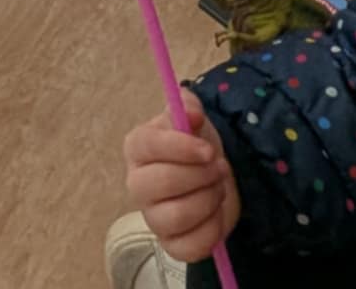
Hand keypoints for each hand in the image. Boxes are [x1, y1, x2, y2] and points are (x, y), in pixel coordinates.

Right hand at [124, 92, 239, 263]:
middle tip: (218, 168)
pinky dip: (211, 230)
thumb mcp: (193, 118)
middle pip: (163, 183)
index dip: (181, 148)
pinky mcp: (170, 245)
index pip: (149, 146)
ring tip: (217, 187)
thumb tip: (191, 115)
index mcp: (138, 147)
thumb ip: (189, 107)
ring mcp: (152, 217)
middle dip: (200, 176)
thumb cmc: (197, 144)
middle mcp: (137, 184)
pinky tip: (216, 213)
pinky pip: (189, 247)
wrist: (214, 176)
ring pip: (177, 217)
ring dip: (208, 201)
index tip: (209, 150)